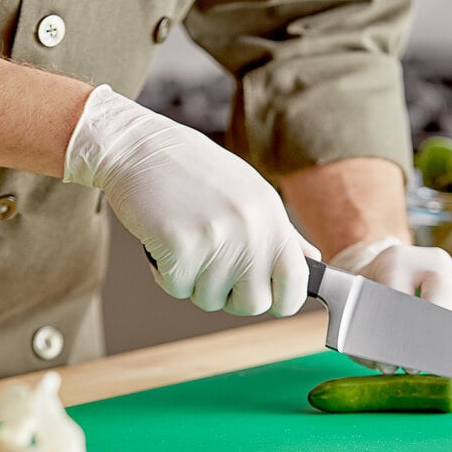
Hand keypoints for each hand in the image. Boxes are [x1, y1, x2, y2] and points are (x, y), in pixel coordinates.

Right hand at [64, 85, 319, 315]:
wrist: (139, 147)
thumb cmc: (193, 171)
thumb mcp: (250, 194)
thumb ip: (282, 233)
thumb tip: (312, 261)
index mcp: (272, 215)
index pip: (296, 283)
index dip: (282, 301)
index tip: (266, 297)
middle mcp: (251, 227)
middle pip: (253, 304)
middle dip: (230, 296)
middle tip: (212, 267)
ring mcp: (217, 237)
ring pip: (210, 300)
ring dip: (193, 281)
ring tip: (186, 241)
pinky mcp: (180, 244)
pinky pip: (177, 289)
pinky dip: (166, 274)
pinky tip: (164, 240)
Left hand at [330, 238, 451, 371]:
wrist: (383, 274)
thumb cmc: (368, 296)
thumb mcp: (357, 307)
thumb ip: (365, 336)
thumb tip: (388, 367)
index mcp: (395, 261)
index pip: (402, 293)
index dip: (399, 329)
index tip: (393, 358)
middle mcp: (429, 261)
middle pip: (444, 293)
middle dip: (433, 333)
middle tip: (417, 364)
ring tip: (437, 365)